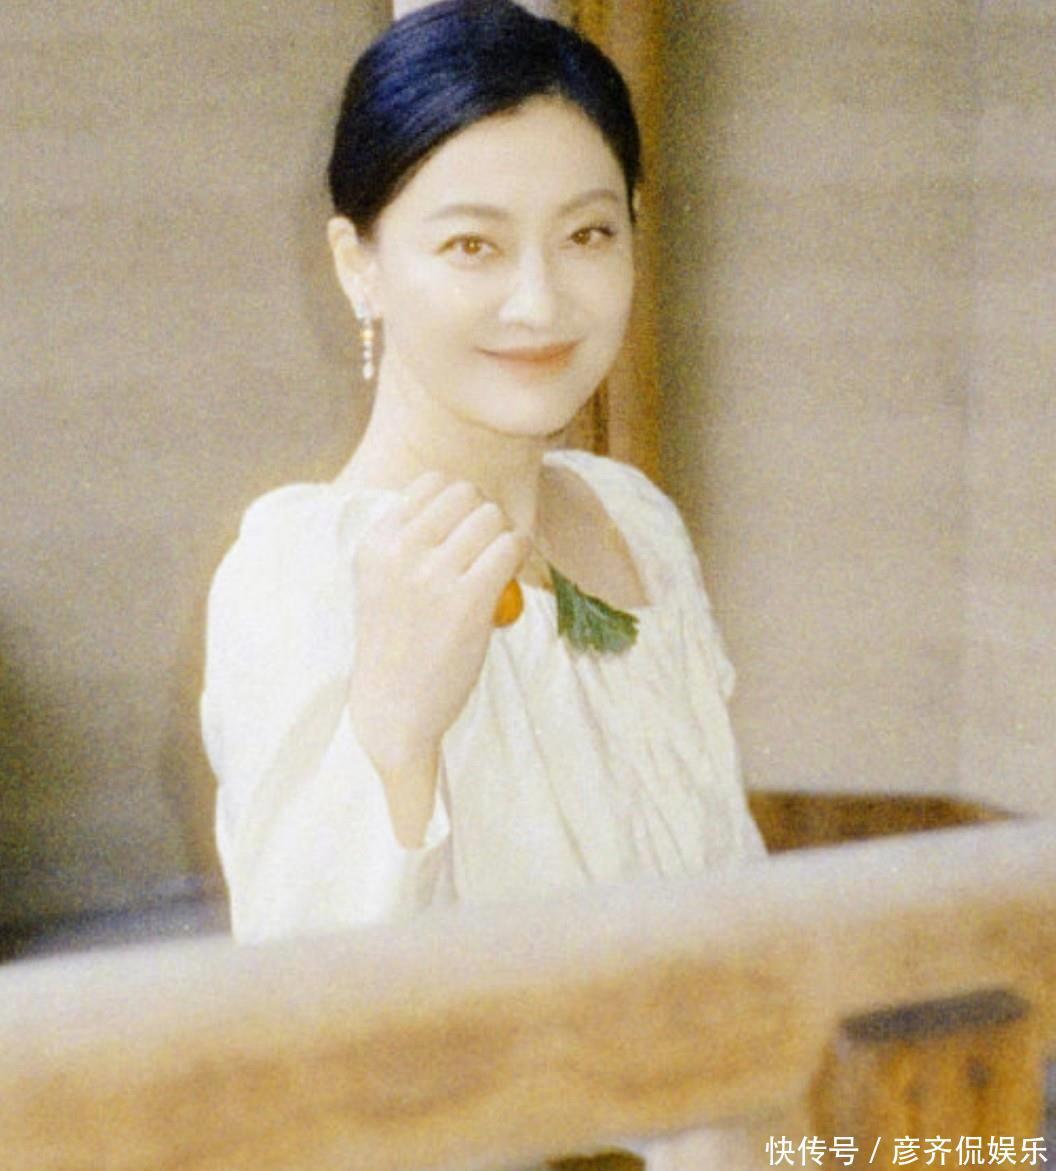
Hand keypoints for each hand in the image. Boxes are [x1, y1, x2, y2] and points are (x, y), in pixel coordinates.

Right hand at [348, 471, 527, 789]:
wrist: (393, 710)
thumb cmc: (396, 646)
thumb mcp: (382, 583)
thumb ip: (409, 541)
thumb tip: (466, 499)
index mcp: (376, 543)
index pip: (432, 483)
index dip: (458, 502)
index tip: (462, 531)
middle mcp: (400, 552)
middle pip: (466, 494)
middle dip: (484, 517)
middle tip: (483, 552)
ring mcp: (433, 575)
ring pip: (491, 517)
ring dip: (503, 537)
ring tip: (494, 567)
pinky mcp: (468, 600)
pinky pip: (511, 547)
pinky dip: (519, 555)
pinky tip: (510, 577)